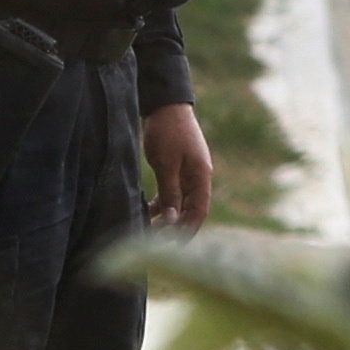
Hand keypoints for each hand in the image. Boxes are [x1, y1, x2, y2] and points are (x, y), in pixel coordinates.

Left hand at [141, 101, 217, 230]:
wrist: (165, 103)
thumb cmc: (167, 131)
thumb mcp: (166, 164)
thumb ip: (170, 192)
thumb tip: (172, 219)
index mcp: (201, 177)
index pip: (199, 212)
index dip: (187, 231)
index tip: (171, 246)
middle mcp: (199, 178)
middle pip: (190, 211)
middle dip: (175, 228)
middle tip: (156, 242)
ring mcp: (189, 173)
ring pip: (180, 203)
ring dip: (168, 217)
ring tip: (149, 229)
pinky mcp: (178, 169)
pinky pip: (173, 193)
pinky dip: (163, 203)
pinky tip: (148, 210)